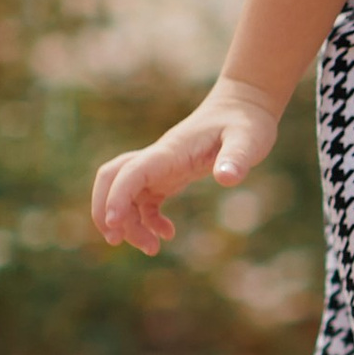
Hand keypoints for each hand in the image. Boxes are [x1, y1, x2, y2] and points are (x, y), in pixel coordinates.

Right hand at [91, 81, 279, 256]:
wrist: (245, 106)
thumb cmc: (247, 122)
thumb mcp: (249, 140)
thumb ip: (237, 158)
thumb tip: (226, 179)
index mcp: (172, 150)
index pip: (132, 171)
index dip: (117, 196)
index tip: (114, 224)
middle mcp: (159, 157)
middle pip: (112, 178)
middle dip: (105, 208)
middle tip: (115, 241)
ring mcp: (162, 166)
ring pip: (126, 193)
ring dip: (129, 222)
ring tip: (151, 248)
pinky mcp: (170, 175)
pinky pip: (145, 199)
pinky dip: (147, 220)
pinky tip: (168, 233)